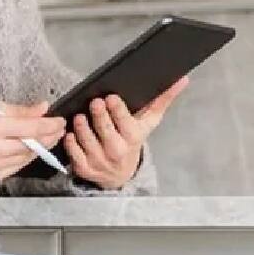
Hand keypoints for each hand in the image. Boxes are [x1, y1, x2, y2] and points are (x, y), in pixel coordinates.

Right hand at [0, 101, 67, 183]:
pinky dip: (23, 159)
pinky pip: (13, 168)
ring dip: (38, 149)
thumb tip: (42, 109)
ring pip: (24, 159)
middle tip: (59, 130)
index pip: (30, 128)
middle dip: (48, 137)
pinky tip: (29, 151)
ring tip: (46, 139)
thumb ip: (17, 110)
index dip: (49, 125)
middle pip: (31, 146)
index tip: (60, 121)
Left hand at [56, 76, 189, 187]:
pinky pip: (73, 152)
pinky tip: (71, 132)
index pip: (124, 122)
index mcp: (132, 138)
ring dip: (81, 126)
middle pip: (104, 129)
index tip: (110, 98)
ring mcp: (99, 160)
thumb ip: (163, 100)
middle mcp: (116, 151)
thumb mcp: (148, 122)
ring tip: (80, 116)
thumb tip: (182, 80)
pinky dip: (70, 141)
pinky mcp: (83, 167)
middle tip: (94, 102)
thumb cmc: (132, 141)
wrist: (119, 174)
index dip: (116, 109)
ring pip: (86, 139)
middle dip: (98, 114)